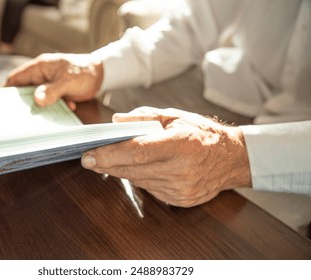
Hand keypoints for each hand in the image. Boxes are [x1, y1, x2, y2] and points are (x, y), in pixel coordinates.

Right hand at [5, 53, 102, 109]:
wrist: (102, 75)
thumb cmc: (84, 71)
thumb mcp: (68, 82)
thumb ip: (53, 90)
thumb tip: (37, 100)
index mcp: (40, 67)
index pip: (16, 78)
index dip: (8, 91)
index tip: (3, 105)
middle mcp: (42, 75)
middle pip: (25, 91)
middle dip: (24, 103)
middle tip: (20, 118)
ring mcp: (49, 85)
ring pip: (38, 98)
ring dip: (42, 108)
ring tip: (40, 119)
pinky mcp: (57, 93)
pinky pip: (50, 102)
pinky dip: (54, 108)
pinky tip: (64, 111)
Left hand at [81, 107, 251, 206]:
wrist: (232, 159)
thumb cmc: (203, 134)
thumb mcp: (176, 117)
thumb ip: (144, 117)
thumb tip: (116, 121)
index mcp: (182, 145)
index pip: (138, 152)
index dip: (110, 154)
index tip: (89, 155)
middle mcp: (181, 170)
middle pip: (133, 169)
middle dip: (107, 164)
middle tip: (89, 159)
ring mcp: (181, 189)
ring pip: (139, 180)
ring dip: (123, 170)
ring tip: (111, 160)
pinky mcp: (180, 200)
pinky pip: (150, 189)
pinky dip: (140, 178)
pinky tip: (140, 168)